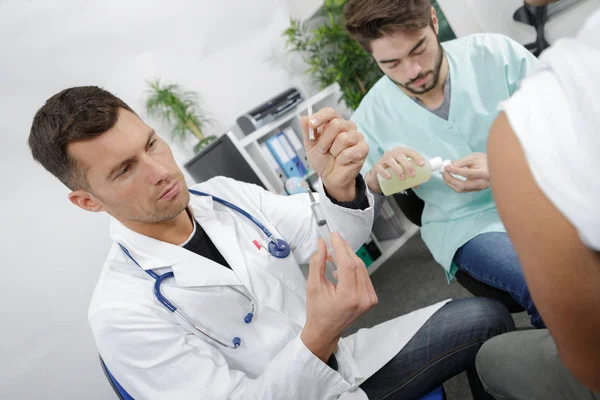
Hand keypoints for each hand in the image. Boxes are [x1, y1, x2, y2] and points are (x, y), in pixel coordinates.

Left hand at [301, 108, 368, 201]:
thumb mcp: (310, 145)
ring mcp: (357, 137)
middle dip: (325, 140)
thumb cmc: (322, 159)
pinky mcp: (363, 148)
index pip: (330, 112)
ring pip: (343, 138)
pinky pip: (350, 151)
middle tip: (322, 150)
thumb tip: (303, 118)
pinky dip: (342, 159)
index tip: (311, 124)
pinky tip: (342, 161)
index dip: (320, 117)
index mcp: (334, 122)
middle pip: (336, 124)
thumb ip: (307, 132)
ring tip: (334, 156)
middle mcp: (347, 126)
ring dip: (334, 151)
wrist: (330, 177)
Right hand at [301, 233, 377, 361]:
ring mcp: (369, 299)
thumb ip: (317, 263)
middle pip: (356, 264)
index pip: (348, 264)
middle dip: (344, 249)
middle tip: (332, 241)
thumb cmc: (317, 311)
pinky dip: (354, 268)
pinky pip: (364, 276)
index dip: (341, 246)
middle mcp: (363, 298)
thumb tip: (322, 244)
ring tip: (333, 255)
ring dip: (349, 258)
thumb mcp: (313, 286)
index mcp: (348, 297)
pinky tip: (342, 268)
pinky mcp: (371, 299)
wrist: (326, 331)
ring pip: (362, 268)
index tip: (333, 235)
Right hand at [365, 147, 424, 193]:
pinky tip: (389, 177)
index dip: (416, 157)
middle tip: (412, 175)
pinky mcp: (376, 166)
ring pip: (390, 160)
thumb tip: (417, 185)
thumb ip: (409, 177)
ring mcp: (383, 159)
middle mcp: (391, 153)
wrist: (378, 176)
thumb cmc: (393, 171)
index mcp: (400, 152)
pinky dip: (385, 172)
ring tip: (403, 178)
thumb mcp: (402, 172)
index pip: (409, 152)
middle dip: (408, 165)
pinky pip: (380, 167)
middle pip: (400, 155)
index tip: (422, 165)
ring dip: (398, 169)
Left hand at [442, 152, 489, 192]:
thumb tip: (449, 166)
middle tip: (443, 171)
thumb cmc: (485, 160)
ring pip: (461, 189)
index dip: (455, 170)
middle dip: (450, 179)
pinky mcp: (475, 190)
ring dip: (450, 183)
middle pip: (462, 185)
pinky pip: (462, 189)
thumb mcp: (474, 157)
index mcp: (484, 173)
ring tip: (444, 174)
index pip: (467, 174)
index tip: (447, 166)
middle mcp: (482, 183)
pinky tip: (449, 178)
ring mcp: (479, 188)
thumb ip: (462, 162)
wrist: (496, 166)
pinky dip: (454, 185)